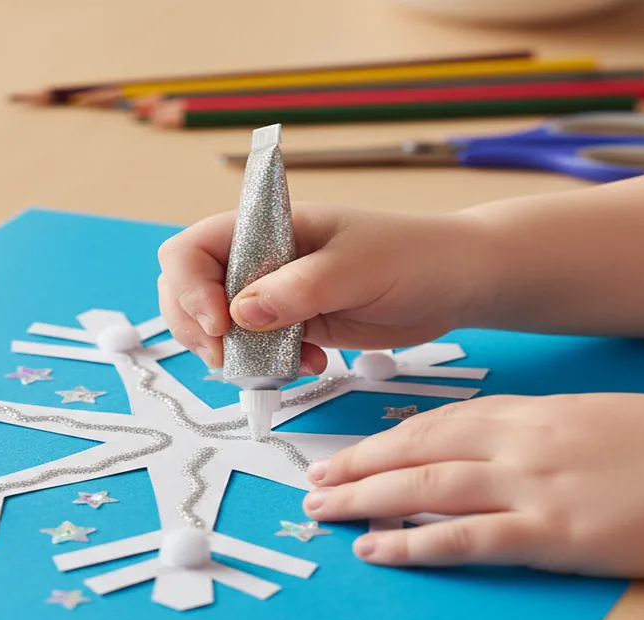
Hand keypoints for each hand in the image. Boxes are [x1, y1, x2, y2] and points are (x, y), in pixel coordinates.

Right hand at [157, 203, 493, 370]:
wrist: (455, 284)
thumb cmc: (413, 257)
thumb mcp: (355, 269)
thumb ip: (296, 290)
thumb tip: (237, 314)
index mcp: (267, 227)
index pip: (194, 248)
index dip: (189, 286)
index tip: (217, 323)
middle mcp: (260, 259)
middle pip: (188, 290)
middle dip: (196, 328)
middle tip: (227, 358)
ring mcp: (272, 295)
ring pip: (216, 328)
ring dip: (234, 355)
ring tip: (279, 365)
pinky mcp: (291, 326)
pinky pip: (255, 352)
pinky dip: (268, 367)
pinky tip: (309, 365)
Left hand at [304, 393, 643, 577]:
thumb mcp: (592, 418)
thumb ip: (533, 430)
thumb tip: (484, 447)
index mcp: (530, 414)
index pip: (436, 424)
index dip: (382, 441)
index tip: (347, 454)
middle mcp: (519, 444)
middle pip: (416, 451)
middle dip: (357, 466)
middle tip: (312, 481)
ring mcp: (532, 487)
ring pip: (425, 487)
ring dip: (365, 499)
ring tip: (322, 510)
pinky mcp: (551, 533)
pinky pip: (464, 539)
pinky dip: (413, 543)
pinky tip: (376, 551)